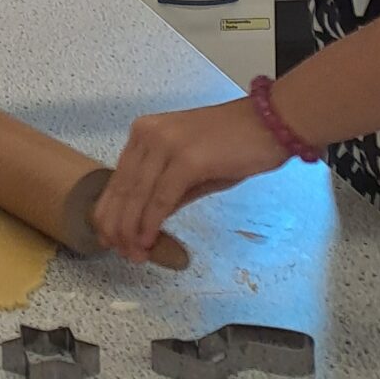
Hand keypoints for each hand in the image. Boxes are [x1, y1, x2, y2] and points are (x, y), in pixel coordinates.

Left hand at [90, 97, 288, 260]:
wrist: (270, 124)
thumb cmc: (236, 145)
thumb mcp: (191, 168)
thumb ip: (167, 191)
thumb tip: (146, 222)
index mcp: (145, 133)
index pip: (118, 178)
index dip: (110, 211)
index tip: (109, 237)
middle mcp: (148, 134)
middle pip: (122, 187)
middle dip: (117, 225)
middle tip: (120, 252)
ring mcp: (166, 144)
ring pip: (137, 195)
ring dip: (131, 230)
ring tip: (133, 254)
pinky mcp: (186, 159)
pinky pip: (161, 198)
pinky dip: (151, 222)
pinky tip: (147, 240)